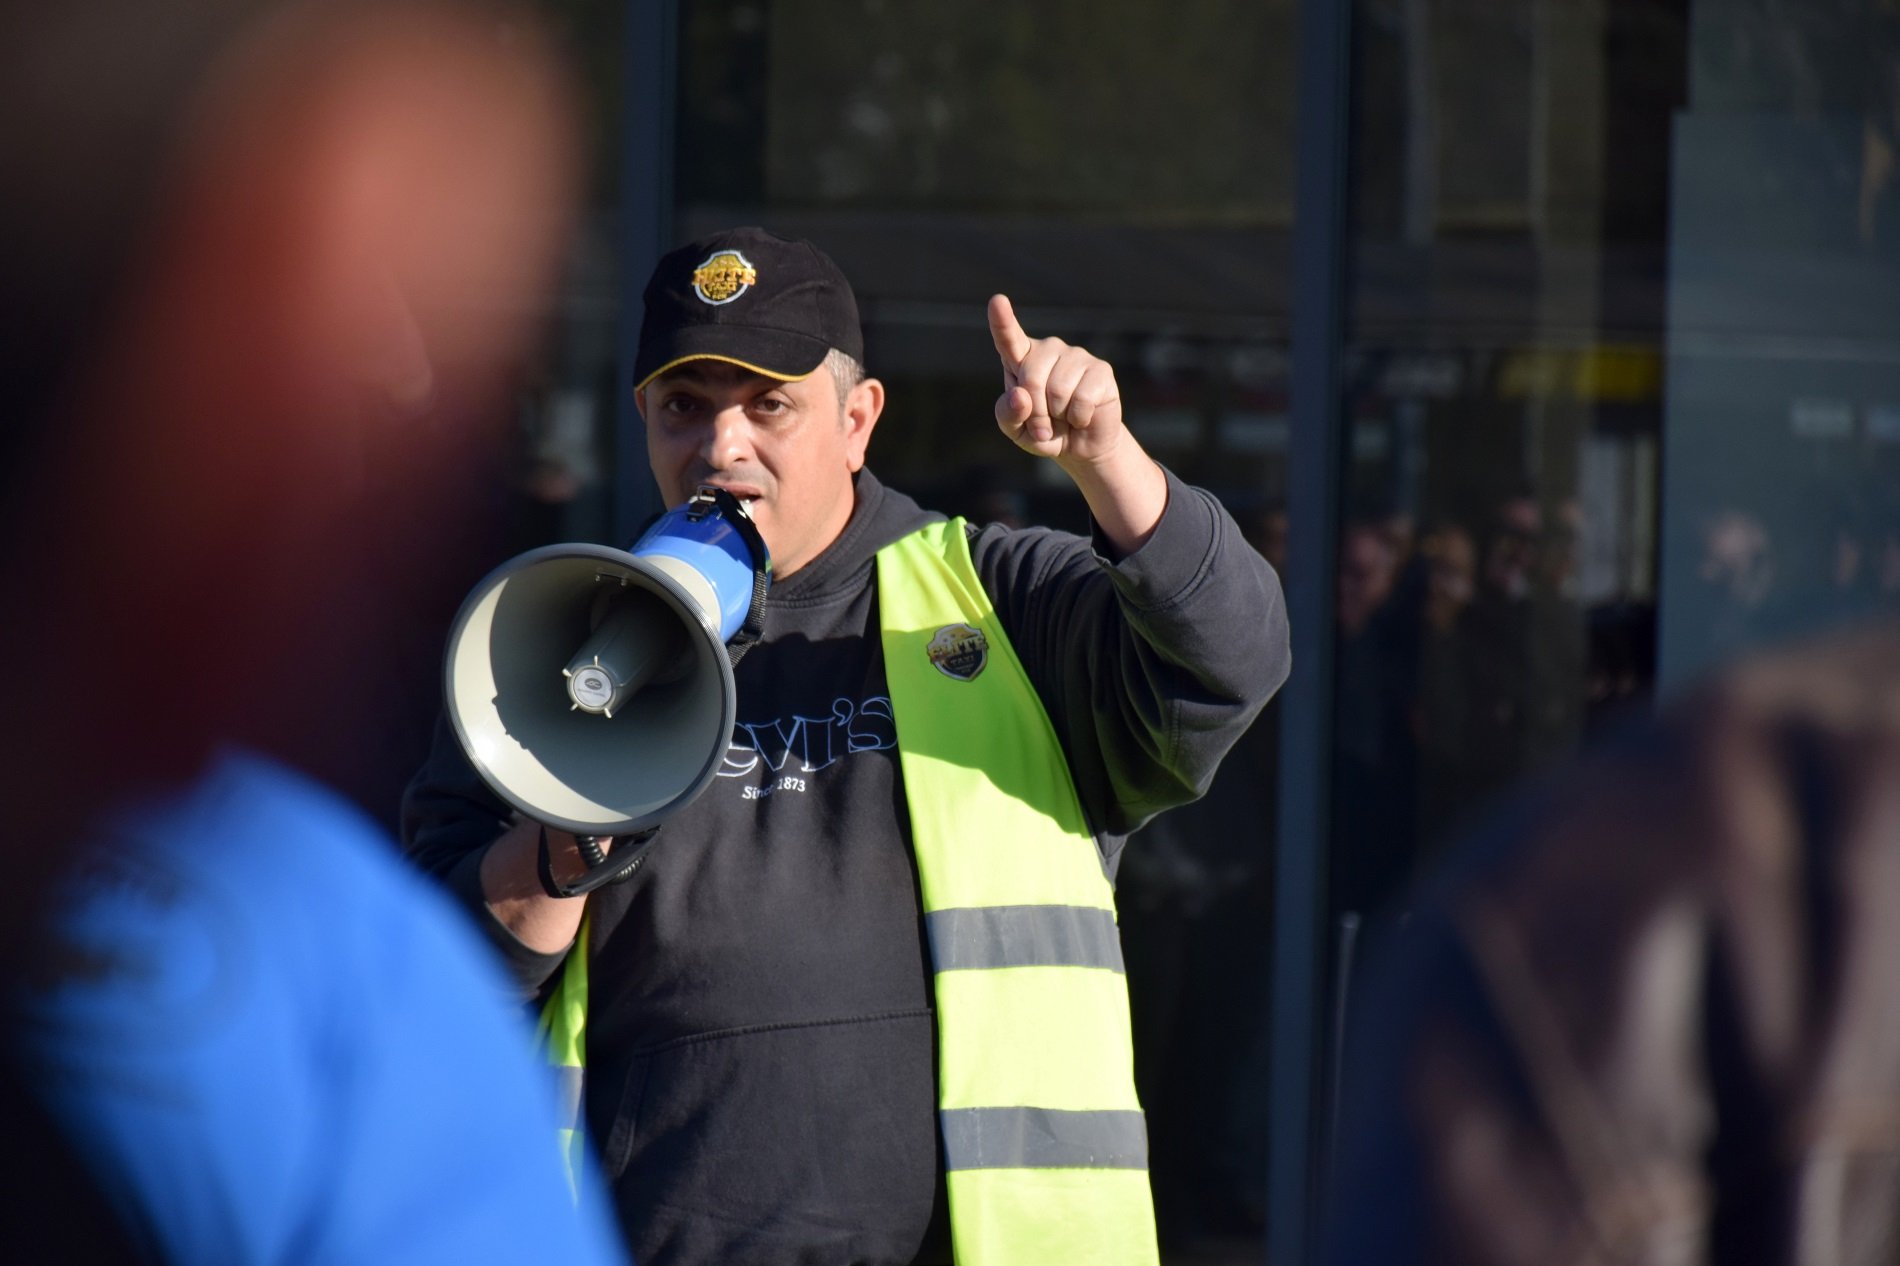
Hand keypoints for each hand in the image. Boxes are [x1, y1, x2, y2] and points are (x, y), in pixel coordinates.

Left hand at [988, 294, 1126, 466]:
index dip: (1003, 321)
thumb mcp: (1016, 430)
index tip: (997, 301)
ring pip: (1058, 390)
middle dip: (1035, 413)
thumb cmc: (1044, 432)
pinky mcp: (1100, 369)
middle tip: (1042, 428)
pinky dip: (1079, 418)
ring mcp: (1076, 356)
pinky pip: (1082, 399)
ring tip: (1063, 420)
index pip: (1009, 338)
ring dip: (1057, 417)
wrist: (1082, 446)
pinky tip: (1082, 417)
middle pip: (1031, 378)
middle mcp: (1048, 350)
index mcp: (1021, 359)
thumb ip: (1008, 415)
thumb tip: (1020, 395)